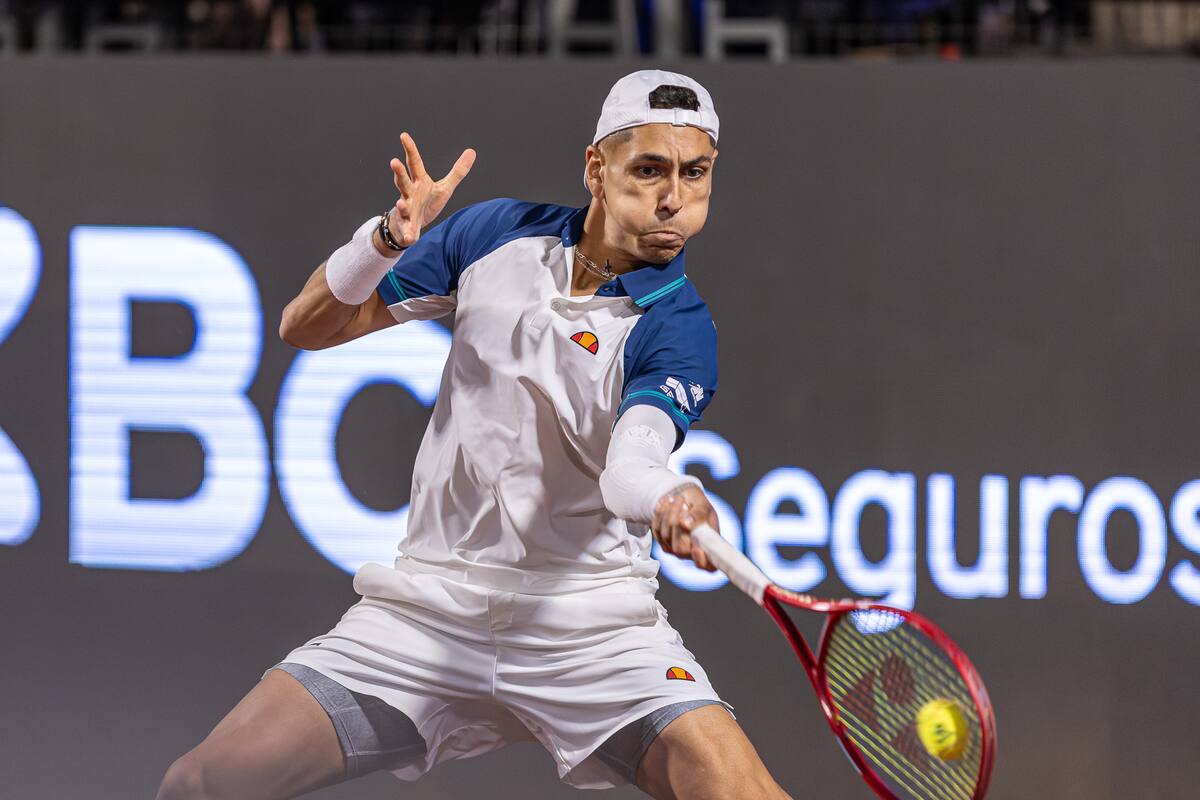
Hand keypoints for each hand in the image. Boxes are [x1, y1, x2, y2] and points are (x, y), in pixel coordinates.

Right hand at [385, 132, 475, 247]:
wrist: (410, 225)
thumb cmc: (426, 203)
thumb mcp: (444, 187)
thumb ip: (458, 171)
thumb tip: (472, 151)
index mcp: (418, 182)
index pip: (414, 163)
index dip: (409, 149)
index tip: (403, 135)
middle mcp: (409, 194)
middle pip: (403, 181)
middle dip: (398, 173)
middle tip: (394, 161)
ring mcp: (407, 210)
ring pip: (402, 205)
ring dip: (401, 204)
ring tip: (400, 203)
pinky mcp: (408, 227)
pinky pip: (408, 231)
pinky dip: (410, 234)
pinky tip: (411, 238)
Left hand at [651, 483, 718, 571]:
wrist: (686, 498)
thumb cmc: (699, 506)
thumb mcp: (704, 507)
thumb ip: (698, 516)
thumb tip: (686, 524)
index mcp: (708, 548)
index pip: (707, 565)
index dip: (701, 560)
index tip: (697, 548)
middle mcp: (691, 552)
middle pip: (680, 549)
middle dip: (679, 525)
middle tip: (685, 506)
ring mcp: (675, 548)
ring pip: (666, 536)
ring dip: (671, 513)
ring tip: (679, 499)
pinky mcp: (662, 541)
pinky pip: (657, 529)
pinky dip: (661, 514)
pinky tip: (668, 503)